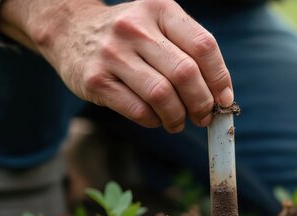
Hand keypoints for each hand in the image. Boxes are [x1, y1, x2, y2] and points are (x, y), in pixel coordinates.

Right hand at [0, 0, 232, 131]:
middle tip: (203, 116)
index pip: (204, 46)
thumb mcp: (159, 27)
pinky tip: (156, 118)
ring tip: (179, 122)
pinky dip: (154, 120)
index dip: (220, 78)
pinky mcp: (95, 80)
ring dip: (178, 117)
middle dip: (202, 103)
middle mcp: (136, 28)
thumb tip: (220, 98)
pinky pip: (138, 110)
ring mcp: (113, 53)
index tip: (225, 100)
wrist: (71, 31)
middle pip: (185, 73)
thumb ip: (189, 53)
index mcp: (160, 10)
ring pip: (162, 95)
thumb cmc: (131, 37)